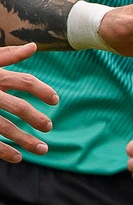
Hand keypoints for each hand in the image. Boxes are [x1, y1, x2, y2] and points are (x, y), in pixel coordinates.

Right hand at [0, 43, 53, 162]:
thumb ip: (8, 56)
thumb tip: (33, 47)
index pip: (26, 82)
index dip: (43, 91)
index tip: (55, 100)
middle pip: (20, 107)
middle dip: (37, 119)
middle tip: (48, 126)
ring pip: (6, 128)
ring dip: (27, 140)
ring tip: (43, 149)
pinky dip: (5, 151)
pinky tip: (18, 157)